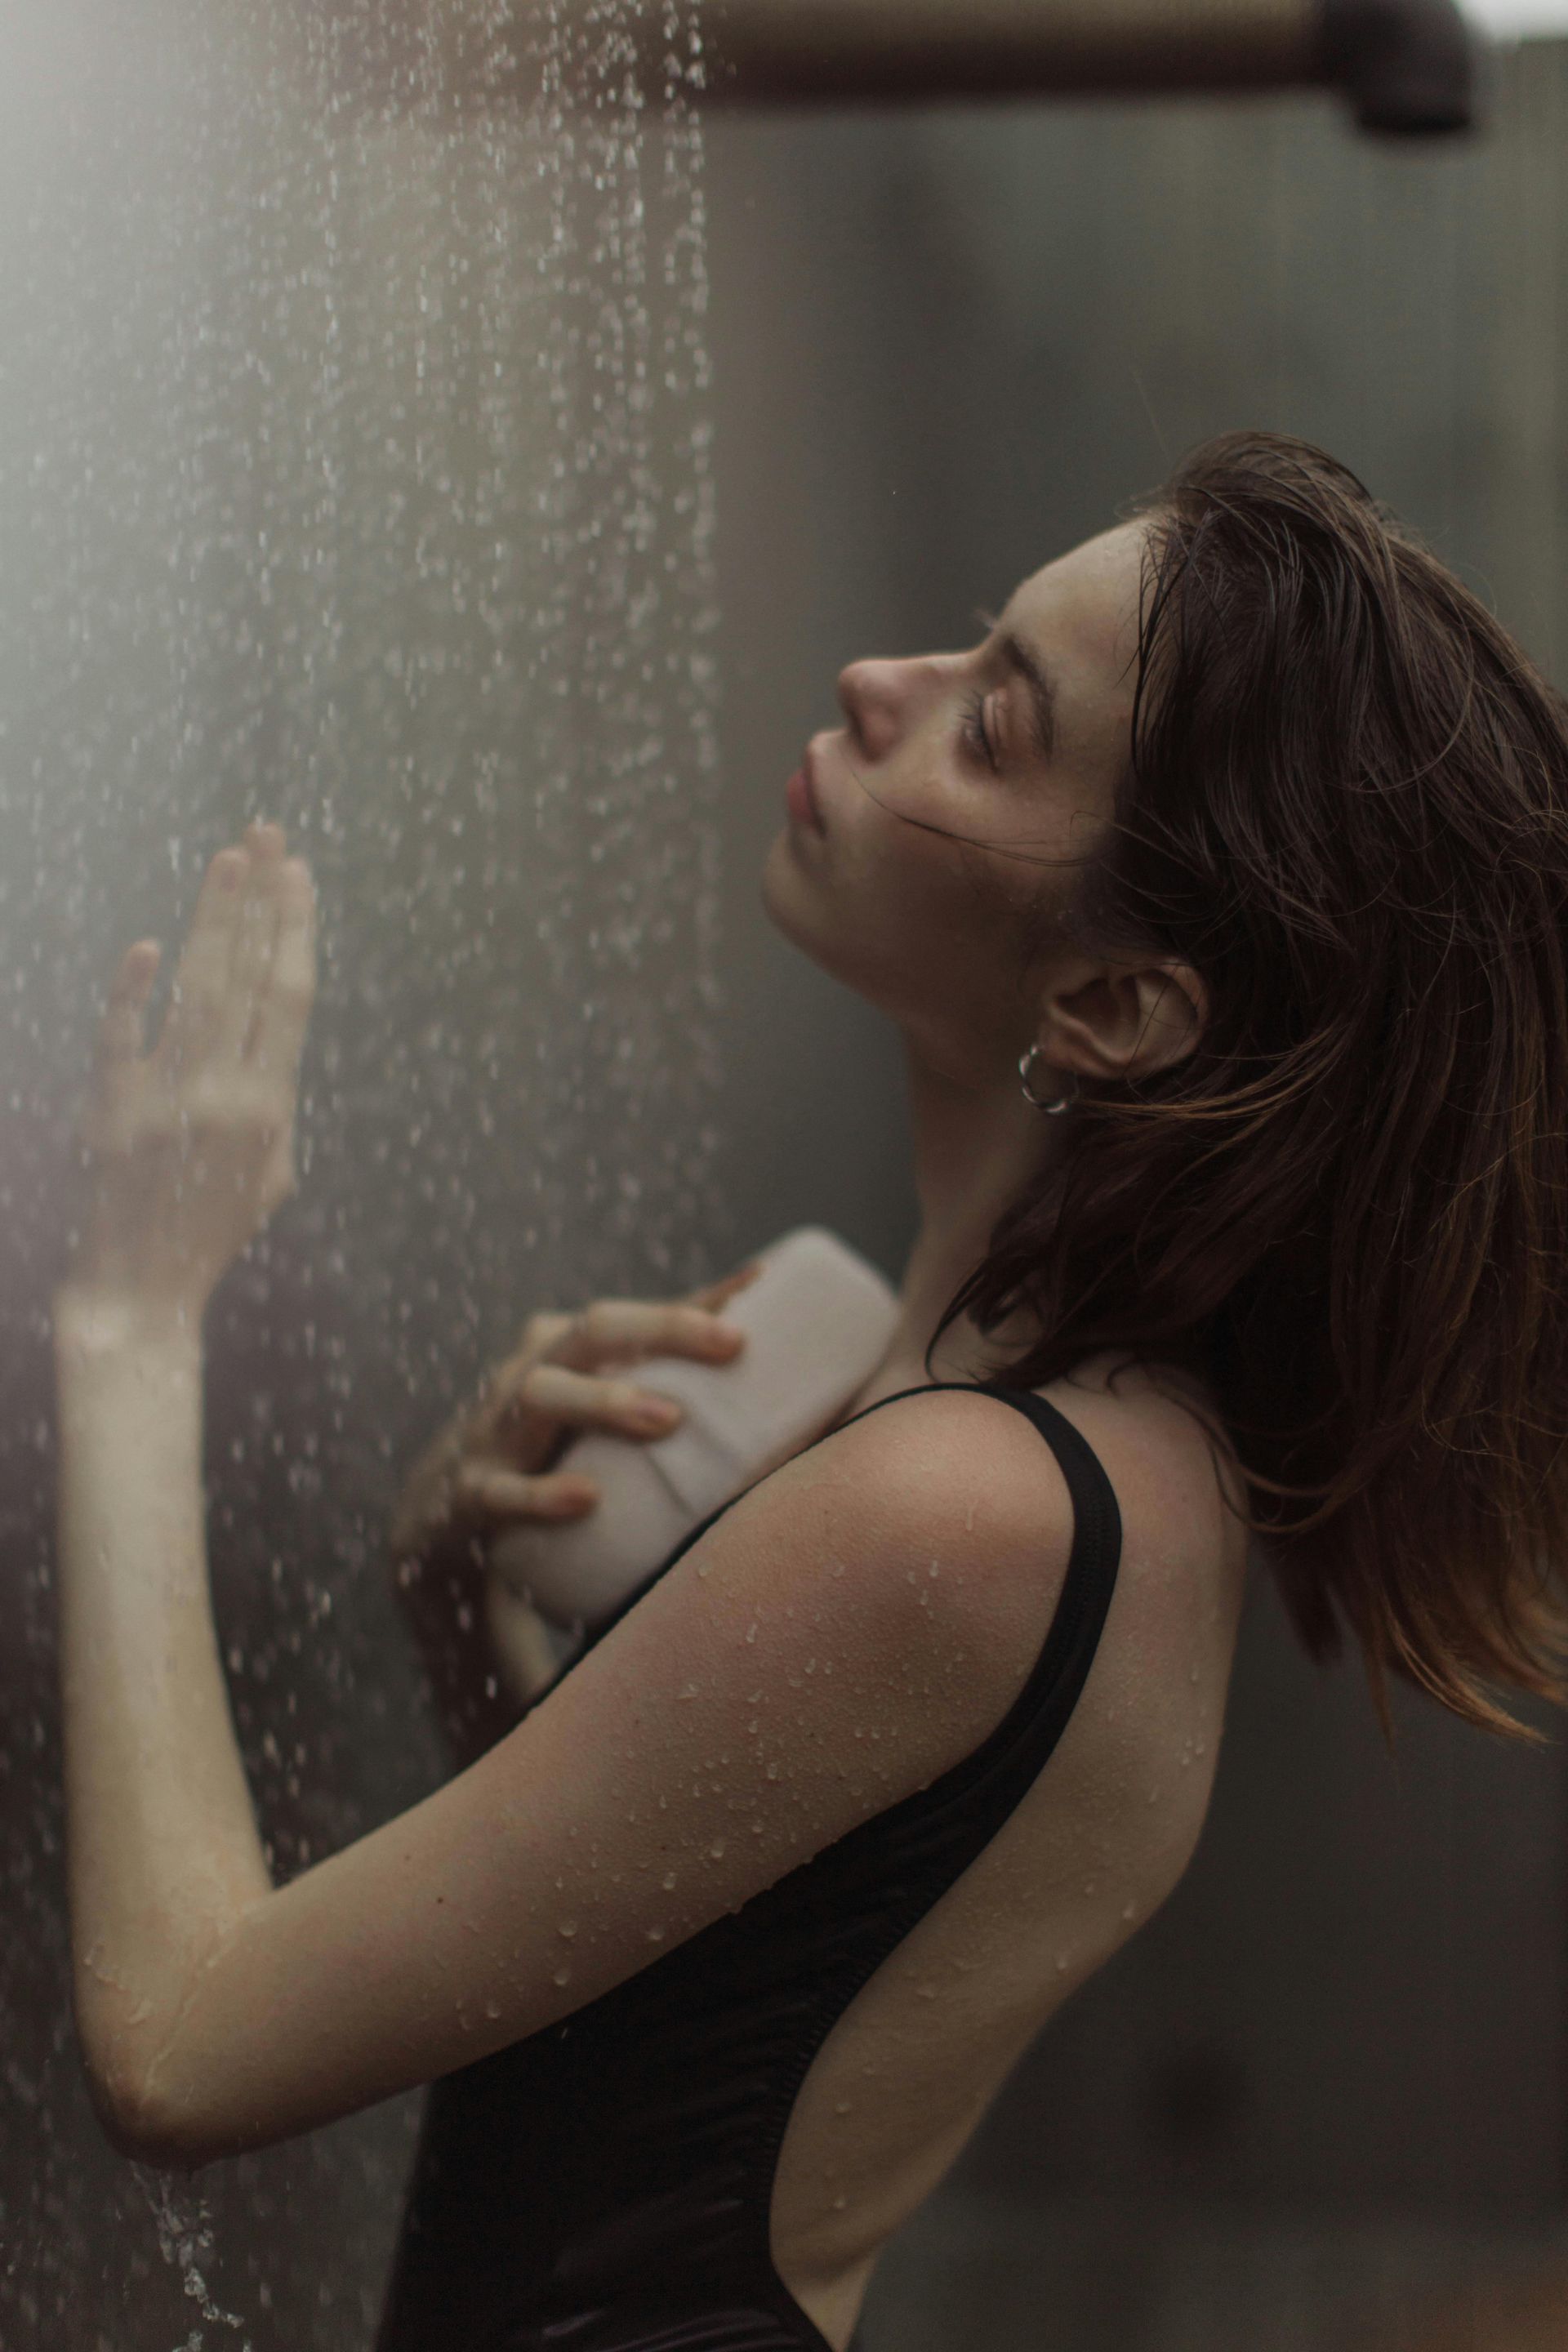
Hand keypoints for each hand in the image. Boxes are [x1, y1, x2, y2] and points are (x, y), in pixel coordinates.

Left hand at [61, 822, 317, 1322]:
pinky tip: (148, 947)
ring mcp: (164, 1099)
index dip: (295, 930)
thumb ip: (277, 1102)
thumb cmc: (212, 1230)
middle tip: (267, 836)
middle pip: (248, 976)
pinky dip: (132, 993)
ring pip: (196, 991)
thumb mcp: (272, 1174)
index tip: (300, 875)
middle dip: (260, 900)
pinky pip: (120, 1040)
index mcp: (270, 1108)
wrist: (141, 1286)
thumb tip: (275, 1036)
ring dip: (213, 920)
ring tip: (229, 860)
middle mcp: (221, 1095)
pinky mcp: (111, 1110)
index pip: (289, 998)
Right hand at [389, 1259, 764, 1568]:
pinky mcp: (466, 1496)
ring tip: (668, 1418)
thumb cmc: (549, 1456)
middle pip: (592, 1330)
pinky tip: (586, 1501)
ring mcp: (492, 1431)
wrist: (437, 1520)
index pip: (639, 1315)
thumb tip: (791, 1393)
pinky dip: (541, 1494)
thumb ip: (673, 1398)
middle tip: (733, 1344)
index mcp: (567, 1348)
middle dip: (662, 1328)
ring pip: (542, 1394)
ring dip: (605, 1401)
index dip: (698, 1300)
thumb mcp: (601, 1419)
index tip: (763, 1286)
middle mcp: (529, 1373)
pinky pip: (500, 1491)